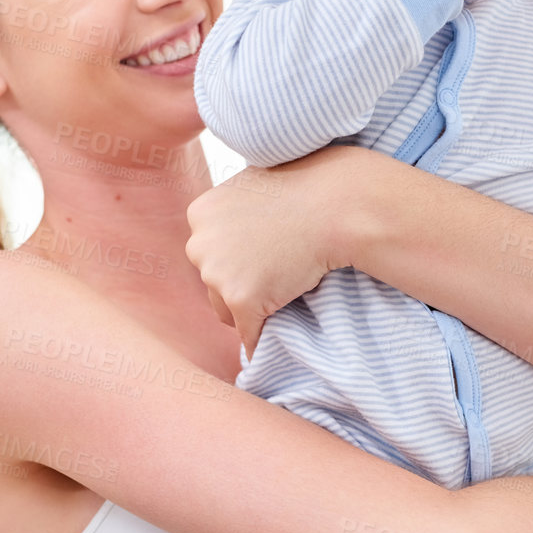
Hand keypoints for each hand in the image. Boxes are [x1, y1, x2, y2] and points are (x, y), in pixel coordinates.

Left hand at [185, 145, 360, 358]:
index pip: (208, 252)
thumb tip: (237, 241)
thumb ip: (235, 214)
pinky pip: (247, 334)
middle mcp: (199, 244)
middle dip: (239, 285)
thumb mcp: (254, 188)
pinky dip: (259, 339)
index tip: (263, 258)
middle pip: (212, 283)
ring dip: (249, 309)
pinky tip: (271, 343)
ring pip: (225, 310)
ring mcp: (217, 273)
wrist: (332, 207)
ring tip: (282, 295)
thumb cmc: (306, 192)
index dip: (237, 260)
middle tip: (275, 278)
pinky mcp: (240, 299)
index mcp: (200, 214)